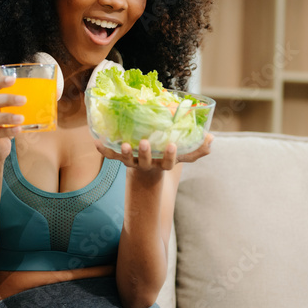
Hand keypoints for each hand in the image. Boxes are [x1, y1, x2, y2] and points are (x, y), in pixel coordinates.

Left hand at [93, 133, 213, 171]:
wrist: (148, 169)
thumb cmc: (167, 157)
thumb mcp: (184, 154)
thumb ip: (198, 149)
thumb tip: (211, 138)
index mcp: (162, 164)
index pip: (168, 163)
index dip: (169, 156)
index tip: (172, 145)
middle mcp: (147, 164)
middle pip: (146, 162)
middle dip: (145, 153)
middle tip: (145, 142)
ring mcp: (133, 162)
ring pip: (127, 160)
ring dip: (125, 153)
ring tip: (124, 143)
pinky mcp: (121, 158)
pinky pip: (110, 155)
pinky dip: (103, 150)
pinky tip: (97, 141)